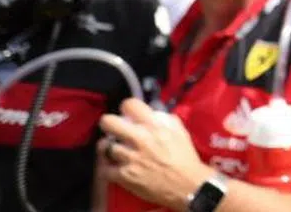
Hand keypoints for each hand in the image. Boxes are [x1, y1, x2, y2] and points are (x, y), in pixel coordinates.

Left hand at [98, 99, 212, 208]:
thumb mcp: (179, 131)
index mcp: (154, 126)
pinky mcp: (124, 176)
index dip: (127, 107)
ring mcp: (130, 158)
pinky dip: (108, 168)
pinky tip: (115, 166)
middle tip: (113, 129)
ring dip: (111, 148)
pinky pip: (105, 168)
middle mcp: (140, 139)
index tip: (128, 114)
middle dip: (109, 123)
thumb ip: (164, 119)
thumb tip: (151, 112)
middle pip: (109, 122)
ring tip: (116, 150)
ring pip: (106, 147)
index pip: (129, 105)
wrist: (186, 185)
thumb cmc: (185, 157)